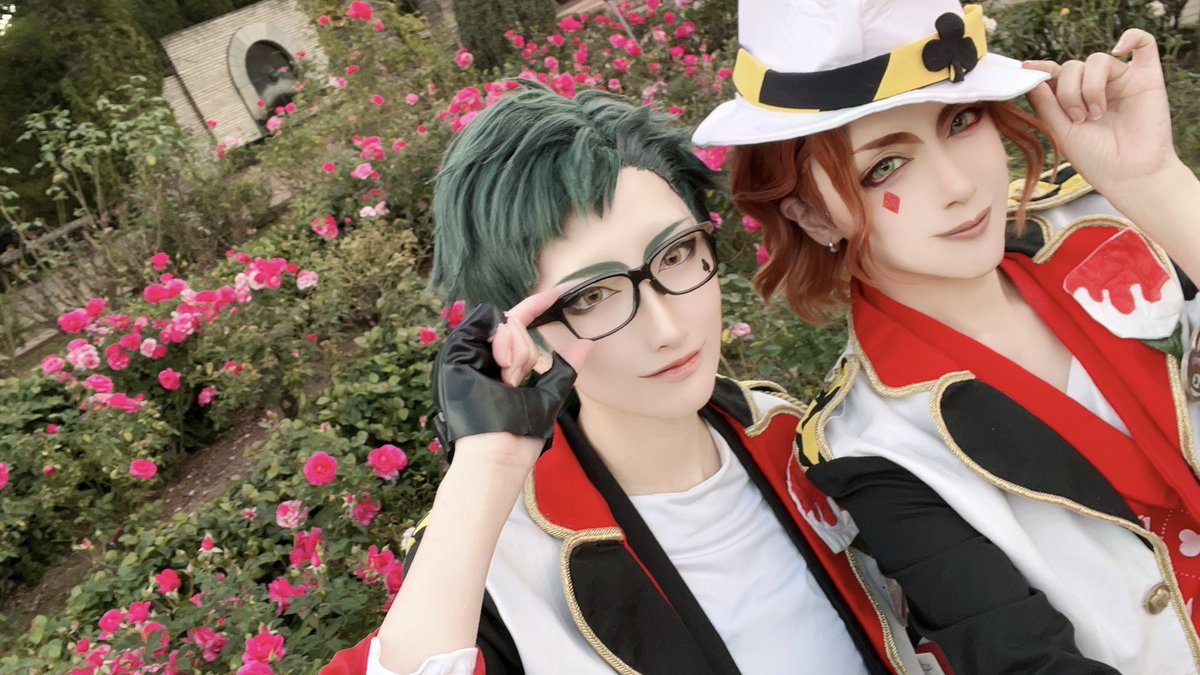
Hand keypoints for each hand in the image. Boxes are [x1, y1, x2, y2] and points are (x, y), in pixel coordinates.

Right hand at [430, 290, 577, 463]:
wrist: (498, 454)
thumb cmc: (521, 435)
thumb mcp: (547, 395)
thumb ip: (562, 368)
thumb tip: (586, 344)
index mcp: (499, 366)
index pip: (518, 326)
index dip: (536, 308)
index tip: (557, 293)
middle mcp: (482, 358)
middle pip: (513, 324)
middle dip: (527, 349)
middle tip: (519, 379)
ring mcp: (467, 356)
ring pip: (501, 323)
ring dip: (517, 348)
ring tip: (511, 378)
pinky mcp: (455, 355)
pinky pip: (483, 322)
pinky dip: (503, 339)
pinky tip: (505, 365)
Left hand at [1023, 29, 1178, 194]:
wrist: (1129, 175)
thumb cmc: (1095, 159)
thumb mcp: (1060, 131)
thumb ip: (1045, 103)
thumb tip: (1029, 75)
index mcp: (1071, 100)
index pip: (1054, 76)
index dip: (1040, 70)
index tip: (1026, 70)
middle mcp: (1094, 88)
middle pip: (1071, 67)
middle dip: (1068, 91)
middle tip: (1077, 119)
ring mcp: (1120, 82)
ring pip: (1096, 60)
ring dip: (1090, 86)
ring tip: (1096, 113)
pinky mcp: (1146, 79)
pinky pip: (1144, 44)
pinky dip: (1132, 37)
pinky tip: (1120, 50)